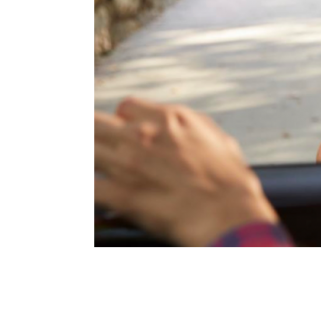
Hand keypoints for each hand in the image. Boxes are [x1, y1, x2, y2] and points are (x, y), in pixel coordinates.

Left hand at [94, 97, 278, 247]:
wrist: (230, 213)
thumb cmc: (230, 181)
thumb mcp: (216, 139)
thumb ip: (189, 130)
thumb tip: (179, 131)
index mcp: (170, 118)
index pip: (126, 106)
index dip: (125, 121)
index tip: (128, 133)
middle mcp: (144, 136)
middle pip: (96, 124)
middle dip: (98, 136)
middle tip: (103, 148)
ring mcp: (129, 164)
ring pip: (90, 151)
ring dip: (95, 159)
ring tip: (102, 166)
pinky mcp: (121, 196)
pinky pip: (92, 187)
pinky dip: (95, 189)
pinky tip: (101, 193)